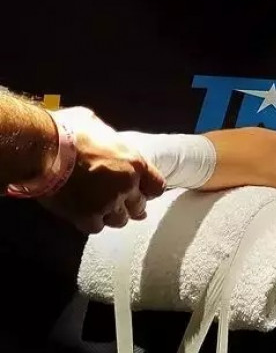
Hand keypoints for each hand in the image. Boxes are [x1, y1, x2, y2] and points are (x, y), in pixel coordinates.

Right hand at [39, 107, 165, 232]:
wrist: (42, 149)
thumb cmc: (68, 131)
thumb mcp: (96, 125)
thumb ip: (109, 140)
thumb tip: (103, 138)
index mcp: (135, 163)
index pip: (156, 186)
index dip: (149, 190)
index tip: (143, 192)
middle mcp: (126, 186)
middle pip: (138, 207)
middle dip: (131, 206)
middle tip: (124, 205)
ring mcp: (108, 203)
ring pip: (119, 220)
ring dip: (112, 216)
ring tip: (102, 209)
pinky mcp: (87, 216)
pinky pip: (96, 227)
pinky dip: (91, 222)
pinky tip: (84, 214)